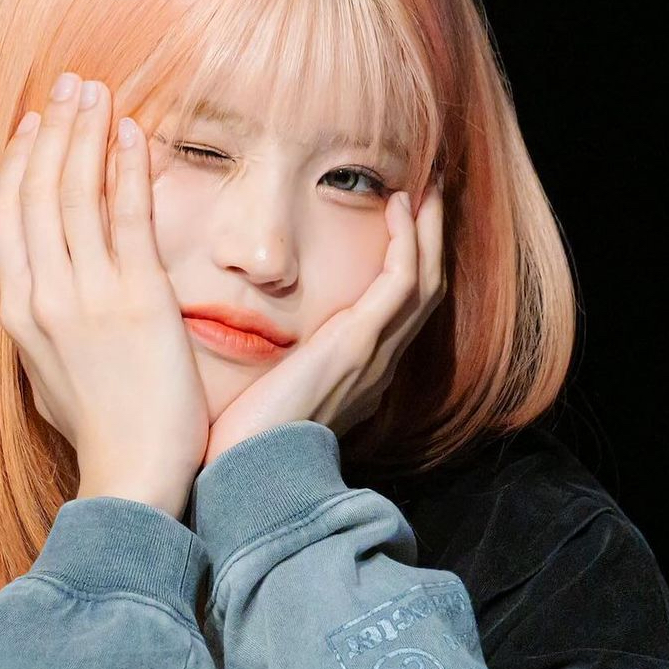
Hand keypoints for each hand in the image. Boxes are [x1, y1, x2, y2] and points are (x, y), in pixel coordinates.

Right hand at [0, 71, 209, 516]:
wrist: (130, 480)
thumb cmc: (99, 435)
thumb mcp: (49, 379)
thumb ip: (43, 330)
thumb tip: (43, 299)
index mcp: (18, 314)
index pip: (7, 217)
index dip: (18, 163)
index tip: (33, 125)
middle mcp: (42, 296)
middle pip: (35, 191)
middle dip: (50, 130)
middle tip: (68, 85)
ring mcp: (87, 295)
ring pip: (74, 192)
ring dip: (84, 133)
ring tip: (95, 91)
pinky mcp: (138, 299)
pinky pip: (126, 215)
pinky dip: (125, 168)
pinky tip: (131, 133)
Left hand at [202, 181, 446, 467]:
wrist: (242, 479)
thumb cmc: (240, 445)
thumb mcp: (263, 397)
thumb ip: (272, 370)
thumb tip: (253, 351)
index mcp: (356, 377)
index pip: (396, 313)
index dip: (405, 266)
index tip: (397, 225)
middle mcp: (376, 366)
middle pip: (422, 292)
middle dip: (428, 242)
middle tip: (428, 195)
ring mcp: (373, 355)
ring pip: (423, 281)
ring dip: (427, 230)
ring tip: (424, 189)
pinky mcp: (358, 346)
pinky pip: (401, 282)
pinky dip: (407, 241)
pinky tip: (400, 206)